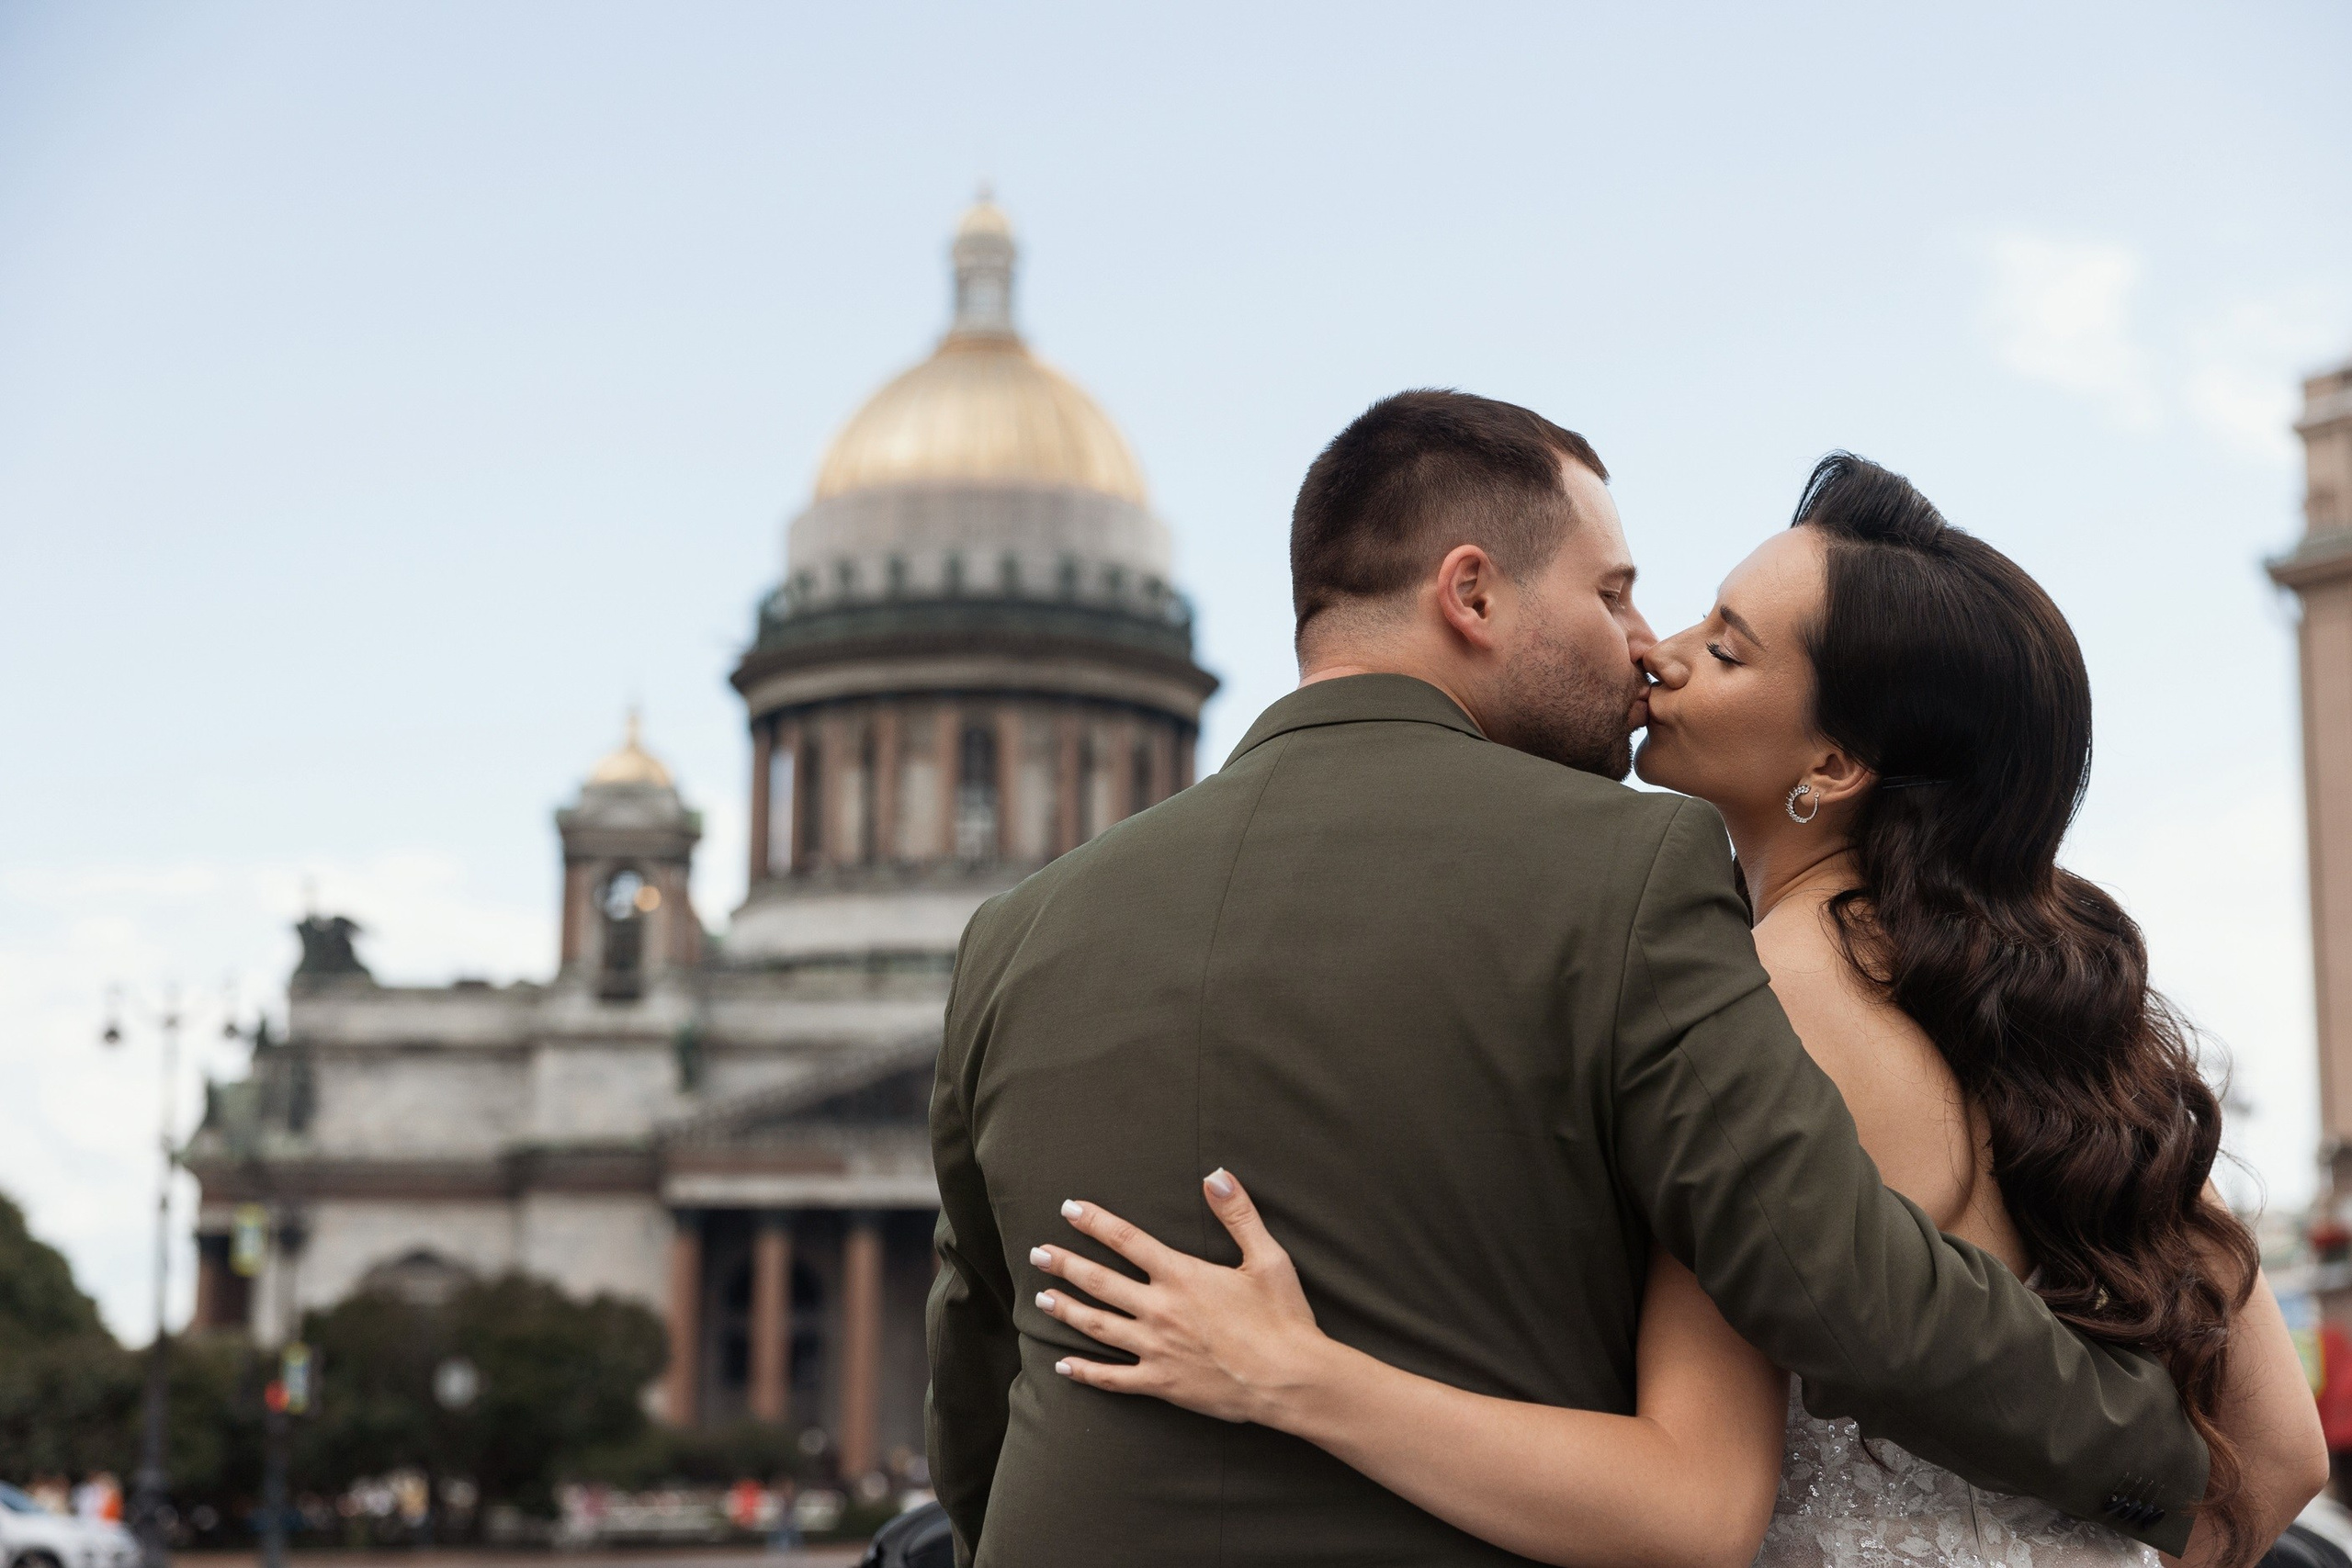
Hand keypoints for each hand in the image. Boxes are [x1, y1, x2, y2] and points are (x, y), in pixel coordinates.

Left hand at [1030, 1168, 1330, 1426]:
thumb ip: (1238, 1214)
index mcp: (1182, 1275)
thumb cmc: (1283, 1318)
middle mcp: (1160, 1309)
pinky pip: (1113, 1378)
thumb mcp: (1268, 1257)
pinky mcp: (1161, 1383)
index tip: (1069, 1209)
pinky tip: (1063, 1366)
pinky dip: (1085, 1372)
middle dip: (1065, 1264)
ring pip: (1098, 1326)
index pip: (1127, 1240)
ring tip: (1042, 1299)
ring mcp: (1156, 1348)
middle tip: (1037, 1253)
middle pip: (1100, 1281)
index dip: (1095, 1222)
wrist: (1290, 1380)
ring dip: (1067, 1310)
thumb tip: (1216, 1174)